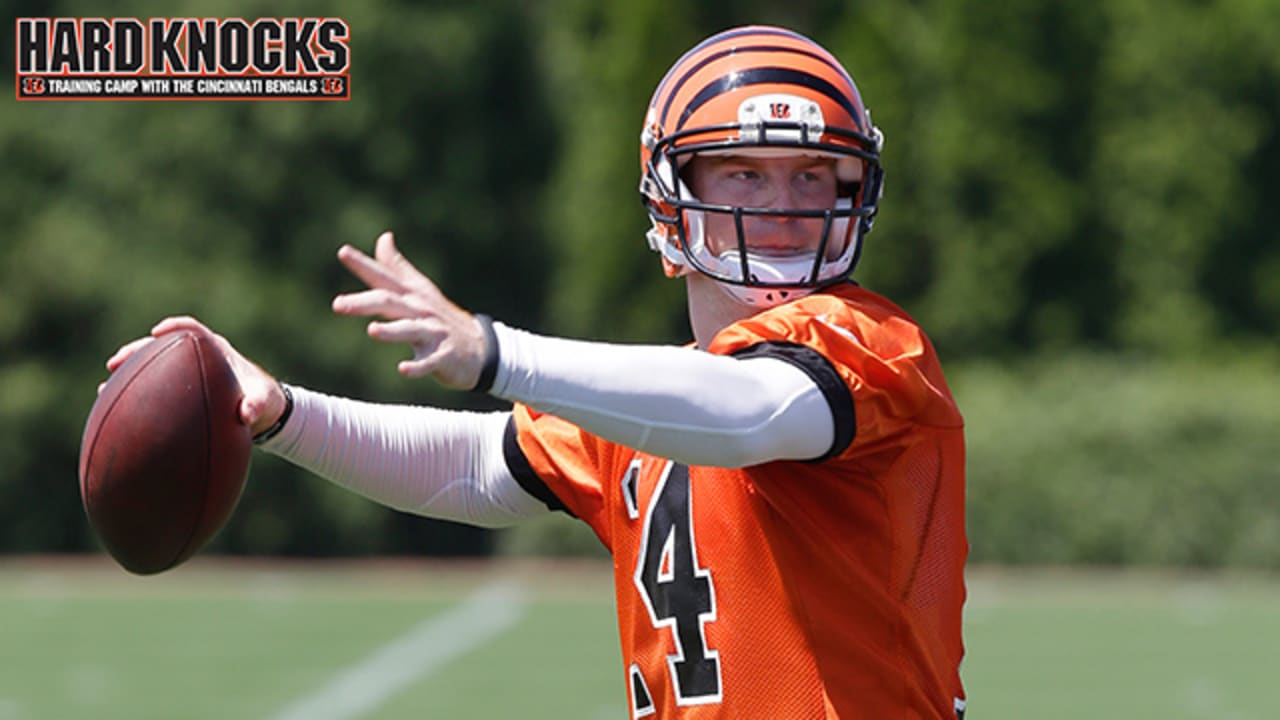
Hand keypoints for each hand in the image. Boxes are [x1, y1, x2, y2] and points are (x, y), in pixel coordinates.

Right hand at [103, 316, 286, 435]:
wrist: (264, 415)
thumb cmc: (265, 402)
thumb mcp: (264, 402)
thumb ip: (256, 405)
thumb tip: (245, 414)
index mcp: (217, 352)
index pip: (193, 330)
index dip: (175, 327)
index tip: (157, 332)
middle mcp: (198, 360)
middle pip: (161, 347)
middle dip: (137, 351)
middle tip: (115, 362)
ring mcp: (188, 376)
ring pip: (152, 368)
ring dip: (129, 375)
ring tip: (105, 388)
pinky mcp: (182, 393)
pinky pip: (155, 391)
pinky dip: (136, 398)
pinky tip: (117, 414)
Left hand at [333, 231, 487, 389]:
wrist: (480, 349)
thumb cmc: (441, 318)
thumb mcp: (420, 290)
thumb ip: (397, 267)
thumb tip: (384, 237)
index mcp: (412, 295)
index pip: (384, 277)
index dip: (364, 265)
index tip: (343, 252)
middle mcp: (421, 311)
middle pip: (390, 303)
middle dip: (364, 303)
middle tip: (338, 304)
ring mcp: (434, 333)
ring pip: (410, 330)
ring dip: (391, 331)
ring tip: (372, 330)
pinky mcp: (444, 356)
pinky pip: (429, 362)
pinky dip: (417, 366)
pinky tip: (403, 369)